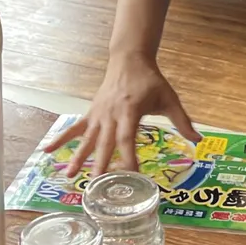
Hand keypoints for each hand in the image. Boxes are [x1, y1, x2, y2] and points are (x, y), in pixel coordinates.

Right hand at [45, 53, 200, 176]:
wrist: (129, 58)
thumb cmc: (151, 80)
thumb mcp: (169, 99)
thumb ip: (182, 121)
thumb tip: (199, 141)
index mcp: (130, 111)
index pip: (128, 138)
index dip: (128, 156)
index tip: (131, 174)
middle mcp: (111, 114)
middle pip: (104, 143)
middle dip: (100, 164)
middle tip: (96, 185)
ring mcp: (98, 114)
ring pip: (86, 139)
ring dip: (77, 157)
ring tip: (69, 176)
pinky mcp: (91, 112)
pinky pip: (74, 127)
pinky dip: (61, 138)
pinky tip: (47, 150)